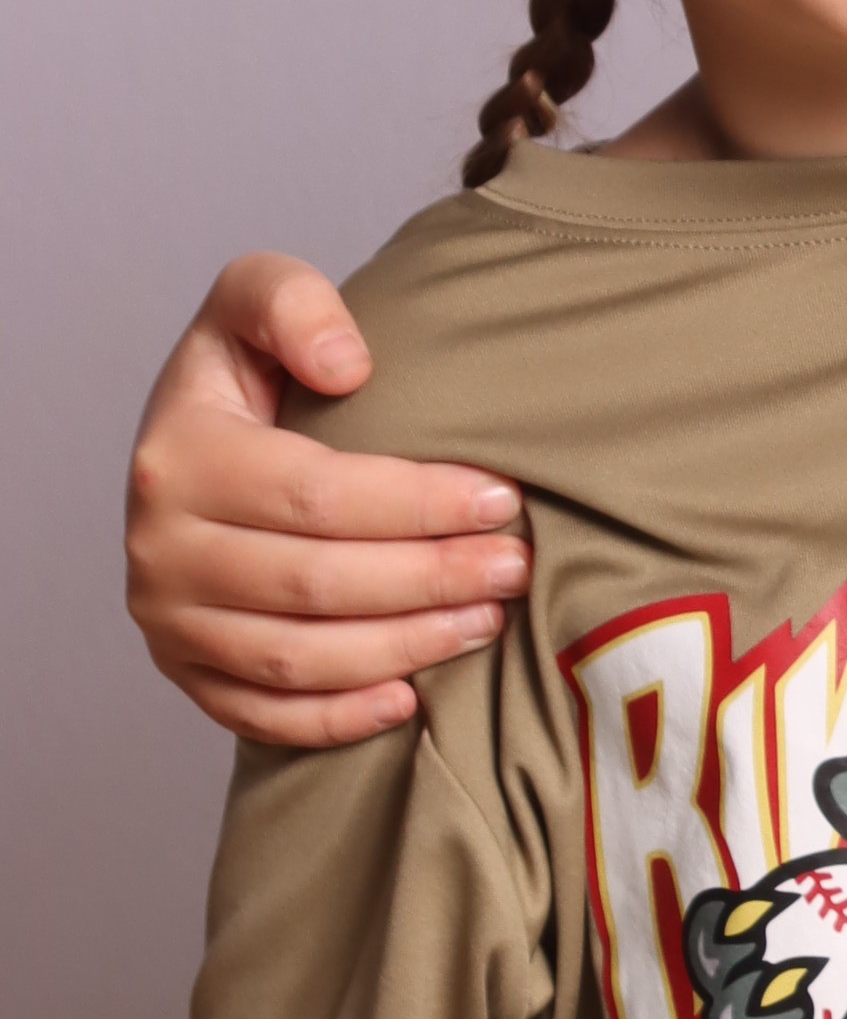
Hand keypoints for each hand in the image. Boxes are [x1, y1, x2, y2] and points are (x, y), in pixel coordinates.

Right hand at [125, 259, 526, 747]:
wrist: (190, 444)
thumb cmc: (246, 373)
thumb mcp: (254, 300)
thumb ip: (290, 301)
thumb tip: (345, 365)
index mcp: (178, 457)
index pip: (315, 495)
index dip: (417, 502)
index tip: (502, 497)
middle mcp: (159, 548)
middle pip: (315, 584)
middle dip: (431, 578)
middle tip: (514, 566)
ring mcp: (167, 620)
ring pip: (296, 658)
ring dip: (403, 647)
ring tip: (487, 621)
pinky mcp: (184, 672)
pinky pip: (261, 715)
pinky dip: (337, 718)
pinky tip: (410, 699)